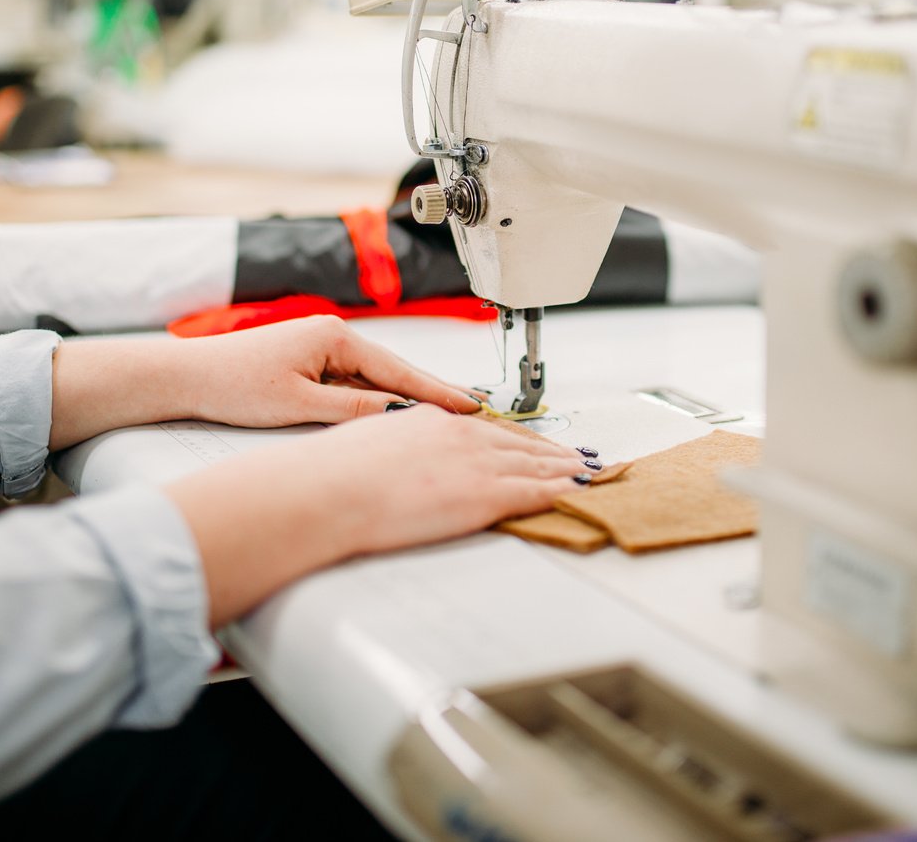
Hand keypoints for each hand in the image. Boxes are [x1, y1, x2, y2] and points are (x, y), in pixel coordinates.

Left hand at [48, 316, 481, 446]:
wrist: (190, 377)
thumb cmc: (235, 384)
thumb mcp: (299, 404)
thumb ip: (352, 408)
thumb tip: (397, 412)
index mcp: (336, 337)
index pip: (399, 370)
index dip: (437, 392)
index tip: (471, 406)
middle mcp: (335, 336)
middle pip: (395, 372)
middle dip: (431, 394)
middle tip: (474, 412)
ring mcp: (325, 349)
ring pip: (376, 380)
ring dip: (405, 400)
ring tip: (445, 420)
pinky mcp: (313, 364)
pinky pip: (356, 384)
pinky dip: (377, 401)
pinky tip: (396, 417)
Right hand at [165, 406, 591, 624]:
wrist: (327, 491)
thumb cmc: (333, 475)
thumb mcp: (370, 445)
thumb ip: (398, 450)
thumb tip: (403, 463)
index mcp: (431, 419)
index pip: (486, 428)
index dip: (516, 437)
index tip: (533, 442)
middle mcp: (460, 435)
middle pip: (520, 442)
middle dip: (553, 450)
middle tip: (579, 455)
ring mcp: (475, 464)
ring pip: (537, 464)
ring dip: (566, 469)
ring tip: (589, 473)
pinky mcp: (483, 496)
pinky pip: (536, 493)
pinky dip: (562, 492)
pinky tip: (578, 494)